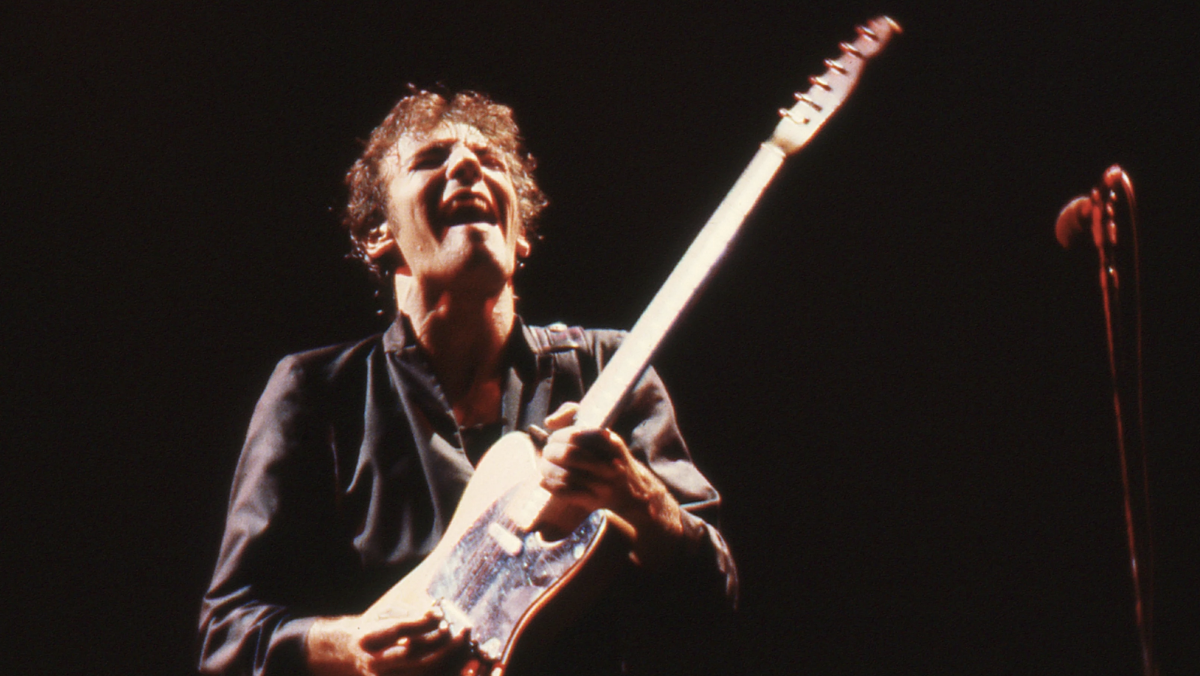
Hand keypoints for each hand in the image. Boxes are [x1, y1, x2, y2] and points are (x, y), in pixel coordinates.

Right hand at [305, 605, 474, 675]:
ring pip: (422, 673)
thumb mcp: (378, 616)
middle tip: (463, 631)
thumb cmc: (362, 631)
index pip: (401, 630)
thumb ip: (407, 615)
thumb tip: (438, 614)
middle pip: (416, 657)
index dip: (425, 621)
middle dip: (445, 644)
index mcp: (367, 637)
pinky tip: (455, 663)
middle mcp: (373, 662)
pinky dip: (440, 673)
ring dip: (448, 661)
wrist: (333, 657)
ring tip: (464, 646)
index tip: (441, 613)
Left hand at [536, 403, 693, 568]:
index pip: (575, 435)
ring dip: (548, 471)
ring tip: (543, 469)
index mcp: (609, 442)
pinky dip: (552, 487)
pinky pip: (567, 493)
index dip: (557, 437)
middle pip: (569, 455)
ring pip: (566, 475)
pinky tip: (545, 482)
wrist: (633, 492)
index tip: (551, 441)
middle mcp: (609, 461)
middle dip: (550, 454)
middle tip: (545, 456)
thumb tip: (548, 421)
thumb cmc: (611, 459)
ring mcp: (604, 483)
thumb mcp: (602, 435)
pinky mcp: (596, 500)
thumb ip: (574, 415)